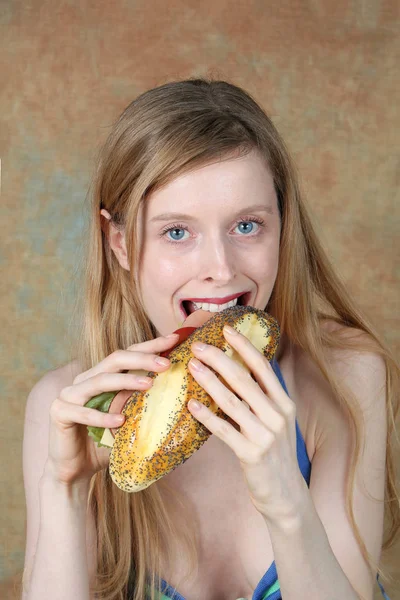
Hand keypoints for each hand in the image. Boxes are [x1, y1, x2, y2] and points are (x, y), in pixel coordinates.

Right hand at [46, 334, 178, 485]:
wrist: (75, 471)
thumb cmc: (104, 443)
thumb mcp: (128, 420)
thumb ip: (141, 404)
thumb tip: (177, 391)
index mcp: (100, 376)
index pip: (127, 354)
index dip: (150, 345)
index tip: (174, 340)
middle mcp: (84, 380)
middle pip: (114, 360)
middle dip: (142, 359)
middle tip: (165, 364)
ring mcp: (69, 394)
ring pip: (100, 381)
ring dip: (126, 381)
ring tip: (149, 384)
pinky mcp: (59, 413)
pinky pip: (83, 413)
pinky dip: (102, 417)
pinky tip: (120, 421)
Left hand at [186, 326, 306, 524]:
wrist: (285, 493)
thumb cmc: (275, 452)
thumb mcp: (276, 421)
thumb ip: (262, 397)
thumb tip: (236, 370)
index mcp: (284, 402)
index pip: (262, 366)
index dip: (243, 346)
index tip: (226, 329)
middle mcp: (277, 415)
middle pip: (244, 379)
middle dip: (219, 358)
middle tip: (198, 346)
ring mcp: (265, 434)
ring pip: (231, 401)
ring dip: (209, 381)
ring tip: (192, 367)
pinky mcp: (251, 454)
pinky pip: (224, 430)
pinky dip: (206, 416)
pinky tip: (191, 405)